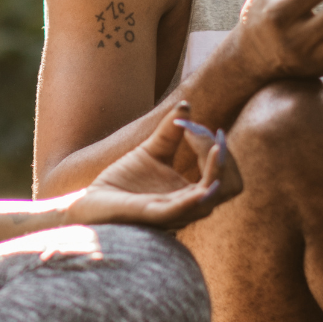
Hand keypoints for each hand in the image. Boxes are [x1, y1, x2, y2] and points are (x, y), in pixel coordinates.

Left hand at [65, 100, 242, 230]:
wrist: (92, 200)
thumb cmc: (122, 182)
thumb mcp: (150, 151)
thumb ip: (169, 132)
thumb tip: (186, 105)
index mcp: (191, 191)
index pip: (224, 173)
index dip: (216, 148)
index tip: (195, 127)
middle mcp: (189, 205)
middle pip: (230, 187)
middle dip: (225, 159)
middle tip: (207, 135)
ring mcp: (173, 212)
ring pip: (210, 200)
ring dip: (216, 171)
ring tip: (213, 146)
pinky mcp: (153, 216)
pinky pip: (182, 210)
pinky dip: (195, 199)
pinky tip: (203, 184)